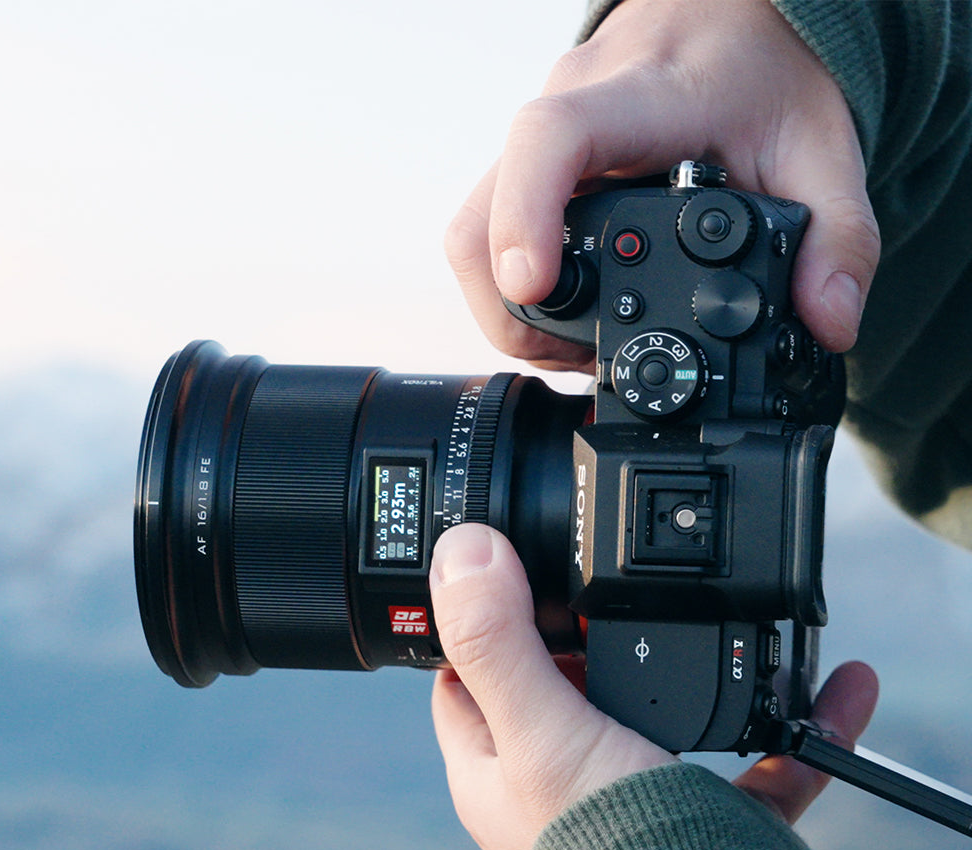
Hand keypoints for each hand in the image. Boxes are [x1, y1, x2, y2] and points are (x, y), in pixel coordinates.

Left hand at [429, 523, 877, 849]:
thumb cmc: (607, 848)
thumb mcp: (540, 728)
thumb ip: (499, 640)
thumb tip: (463, 550)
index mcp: (497, 767)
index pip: (466, 676)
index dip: (481, 620)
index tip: (513, 570)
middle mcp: (555, 788)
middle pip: (558, 687)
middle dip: (585, 635)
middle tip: (610, 583)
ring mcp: (633, 802)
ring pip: (655, 717)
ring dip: (685, 670)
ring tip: (707, 616)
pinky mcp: (712, 821)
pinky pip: (754, 760)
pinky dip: (786, 723)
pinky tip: (830, 687)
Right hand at [445, 0, 880, 370]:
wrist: (736, 23)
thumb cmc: (768, 76)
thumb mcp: (823, 151)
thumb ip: (840, 238)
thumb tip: (828, 323)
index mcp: (640, 98)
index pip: (550, 139)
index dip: (524, 217)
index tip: (533, 285)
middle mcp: (569, 112)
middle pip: (480, 217)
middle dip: (511, 310)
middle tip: (578, 355)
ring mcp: (538, 141)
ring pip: (472, 233)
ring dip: (507, 307)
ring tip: (575, 345)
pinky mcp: (529, 167)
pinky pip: (488, 229)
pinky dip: (514, 286)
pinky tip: (569, 310)